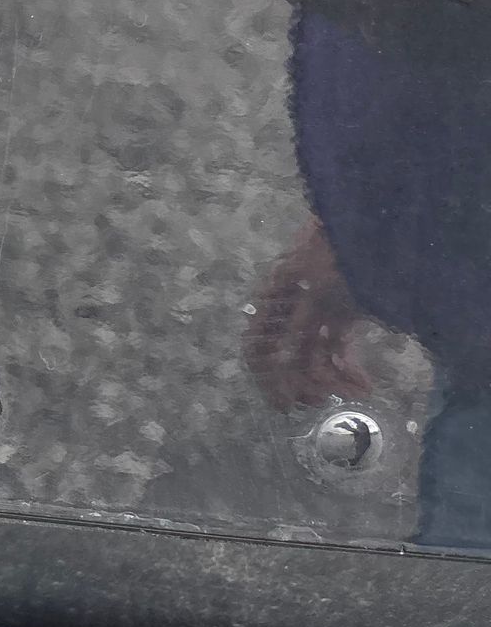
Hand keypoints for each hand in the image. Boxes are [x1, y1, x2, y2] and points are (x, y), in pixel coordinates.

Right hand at [241, 218, 372, 411]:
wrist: (369, 221)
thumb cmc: (336, 252)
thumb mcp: (314, 290)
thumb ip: (296, 328)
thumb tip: (278, 364)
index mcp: (274, 298)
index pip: (258, 346)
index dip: (266, 378)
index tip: (284, 405)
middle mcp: (290, 306)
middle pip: (286, 355)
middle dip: (303, 382)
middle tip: (323, 402)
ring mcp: (317, 308)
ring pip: (314, 353)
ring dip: (331, 377)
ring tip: (357, 392)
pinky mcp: (342, 309)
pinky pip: (336, 344)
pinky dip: (347, 365)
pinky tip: (363, 381)